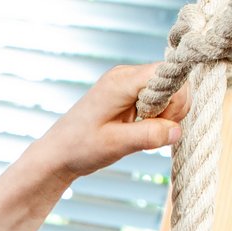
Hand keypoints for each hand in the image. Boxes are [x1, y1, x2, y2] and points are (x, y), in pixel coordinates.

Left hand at [36, 62, 190, 181]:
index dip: (174, 99)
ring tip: (139, 131)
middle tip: (148, 131)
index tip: (157, 122)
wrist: (56, 154)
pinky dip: (155, 115)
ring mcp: (126, 82)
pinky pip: (157, 97)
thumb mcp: (116, 144)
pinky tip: (136, 128)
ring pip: (168, 90)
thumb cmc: (80, 148)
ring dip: (163, 113)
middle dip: (171, 108)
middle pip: (173, 81)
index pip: (169, 74)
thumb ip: (149, 135)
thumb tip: (177, 130)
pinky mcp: (127, 93)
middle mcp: (125, 75)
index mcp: (121, 81)